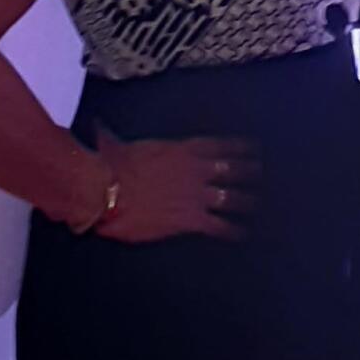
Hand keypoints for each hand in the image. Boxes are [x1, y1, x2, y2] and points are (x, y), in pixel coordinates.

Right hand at [92, 129, 259, 242]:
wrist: (107, 192)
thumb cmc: (110, 167)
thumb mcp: (112, 144)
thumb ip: (110, 134)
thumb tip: (97, 126)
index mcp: (180, 150)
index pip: (218, 145)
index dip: (239, 147)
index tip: (252, 147)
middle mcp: (195, 170)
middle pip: (233, 169)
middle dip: (250, 172)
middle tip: (262, 174)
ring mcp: (196, 194)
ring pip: (232, 197)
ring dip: (247, 201)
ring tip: (257, 203)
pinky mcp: (190, 219)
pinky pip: (219, 225)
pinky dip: (232, 230)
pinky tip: (241, 233)